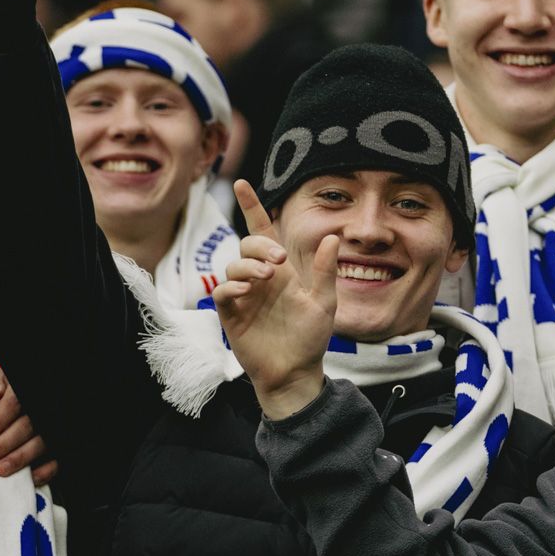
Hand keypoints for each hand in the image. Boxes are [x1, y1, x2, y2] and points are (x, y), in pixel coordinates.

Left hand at [0, 363, 55, 484]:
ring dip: (20, 458)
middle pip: (26, 426)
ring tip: (1, 469)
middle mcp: (38, 412)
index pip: (13, 403)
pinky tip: (29, 477)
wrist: (16, 399)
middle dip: (4, 445)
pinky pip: (56, 460)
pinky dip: (44, 470)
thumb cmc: (4, 390)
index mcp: (22, 391)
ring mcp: (49, 430)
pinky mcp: (55, 447)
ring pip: (40, 444)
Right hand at [212, 179, 337, 419]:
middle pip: (247, 246)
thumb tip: (332, 236)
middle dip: (258, 247)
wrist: (296, 372)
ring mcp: (244, 296)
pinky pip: (222, 292)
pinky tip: (246, 292)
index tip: (241, 183)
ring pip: (233, 267)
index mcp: (282, 271)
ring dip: (247, 266)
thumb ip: (325, 271)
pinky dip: (232, 287)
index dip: (252, 207)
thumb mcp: (324, 302)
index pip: (263, 232)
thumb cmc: (310, 338)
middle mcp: (261, 279)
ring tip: (265, 279)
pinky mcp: (231, 314)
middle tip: (278, 262)